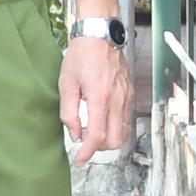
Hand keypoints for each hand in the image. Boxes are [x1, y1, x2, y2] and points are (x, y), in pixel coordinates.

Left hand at [61, 28, 134, 155]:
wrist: (100, 36)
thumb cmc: (82, 56)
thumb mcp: (66, 84)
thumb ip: (68, 113)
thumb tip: (75, 134)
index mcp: (100, 98)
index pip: (97, 136)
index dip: (88, 153)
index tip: (80, 160)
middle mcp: (117, 100)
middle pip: (115, 140)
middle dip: (99, 148)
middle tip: (85, 142)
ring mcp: (126, 97)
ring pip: (124, 132)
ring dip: (108, 138)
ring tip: (92, 130)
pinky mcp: (130, 94)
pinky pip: (126, 120)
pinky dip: (115, 127)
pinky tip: (102, 120)